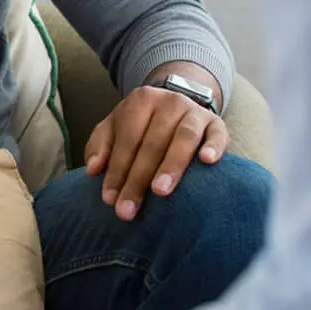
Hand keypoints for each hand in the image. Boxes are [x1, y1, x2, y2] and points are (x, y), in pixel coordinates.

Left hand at [84, 81, 227, 221]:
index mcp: (140, 101)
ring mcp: (195, 111)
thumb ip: (100, 146)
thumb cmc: (142, 126)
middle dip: (137, 179)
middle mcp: (168, 102)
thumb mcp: (116, 128)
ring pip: (183, 138)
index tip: (109, 199)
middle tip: (128, 209)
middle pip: (151, 143)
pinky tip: (207, 161)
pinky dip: (214, 147)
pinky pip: (218, 134)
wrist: (179, 106)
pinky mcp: (217, 124)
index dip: (116, 170)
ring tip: (159, 191)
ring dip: (171, 166)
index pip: (126, 139)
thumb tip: (92, 169)